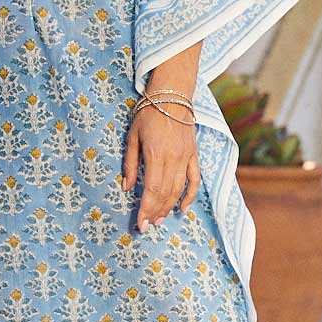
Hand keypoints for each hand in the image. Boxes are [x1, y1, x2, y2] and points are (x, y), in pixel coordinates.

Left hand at [121, 102, 200, 234]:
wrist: (171, 95)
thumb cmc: (148, 113)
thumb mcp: (132, 137)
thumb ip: (130, 164)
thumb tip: (127, 188)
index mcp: (156, 154)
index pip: (152, 190)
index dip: (146, 210)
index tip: (140, 224)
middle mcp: (174, 158)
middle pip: (165, 194)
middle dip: (155, 212)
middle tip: (147, 226)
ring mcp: (186, 157)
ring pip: (179, 190)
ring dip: (169, 207)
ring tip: (159, 219)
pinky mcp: (194, 154)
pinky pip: (195, 179)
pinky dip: (190, 196)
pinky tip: (183, 208)